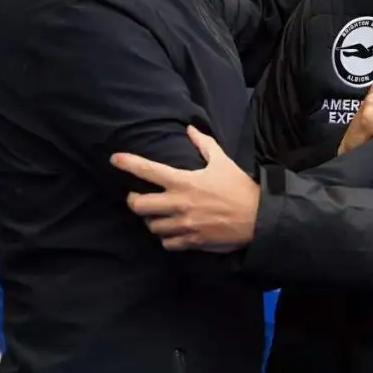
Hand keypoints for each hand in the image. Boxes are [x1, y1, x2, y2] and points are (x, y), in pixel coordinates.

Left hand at [113, 126, 259, 251]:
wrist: (257, 218)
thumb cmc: (239, 187)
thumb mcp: (222, 162)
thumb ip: (203, 144)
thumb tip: (190, 129)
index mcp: (183, 181)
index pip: (148, 170)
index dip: (128, 163)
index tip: (115, 159)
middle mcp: (178, 203)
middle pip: (138, 205)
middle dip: (134, 201)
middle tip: (138, 198)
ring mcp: (183, 225)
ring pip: (151, 226)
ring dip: (151, 220)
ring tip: (157, 216)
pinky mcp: (191, 241)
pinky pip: (166, 243)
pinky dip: (166, 238)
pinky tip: (172, 232)